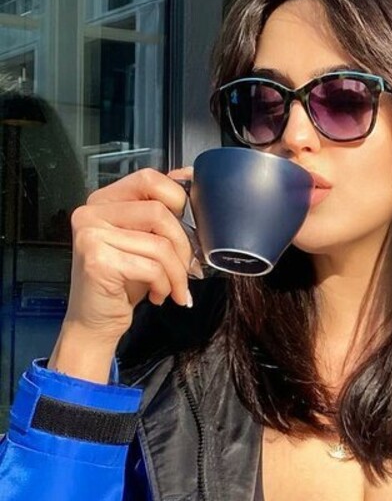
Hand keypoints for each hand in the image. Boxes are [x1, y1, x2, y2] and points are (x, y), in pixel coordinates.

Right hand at [53, 167, 197, 363]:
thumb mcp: (145, 242)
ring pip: (159, 243)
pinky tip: (158, 295)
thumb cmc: (123, 283)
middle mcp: (91, 213)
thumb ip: (159, 212)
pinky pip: (152, 267)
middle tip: (188, 268)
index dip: (179, 198)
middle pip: (159, 211)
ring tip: (173, 288)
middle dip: (183, 244)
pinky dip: (165, 285)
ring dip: (177, 272)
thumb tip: (189, 178)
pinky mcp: (97, 260)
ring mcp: (91, 235)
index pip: (148, 178)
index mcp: (104, 201)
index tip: (192, 223)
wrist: (96, 323)